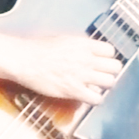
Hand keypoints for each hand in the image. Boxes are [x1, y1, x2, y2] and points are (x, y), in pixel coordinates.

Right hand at [7, 36, 121, 103]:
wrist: (24, 60)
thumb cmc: (39, 49)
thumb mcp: (64, 39)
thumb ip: (81, 45)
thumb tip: (91, 50)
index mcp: (84, 44)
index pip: (111, 51)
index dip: (107, 57)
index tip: (102, 61)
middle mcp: (86, 59)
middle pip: (115, 67)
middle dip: (110, 71)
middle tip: (102, 75)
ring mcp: (81, 75)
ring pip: (109, 82)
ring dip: (104, 85)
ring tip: (96, 86)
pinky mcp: (73, 90)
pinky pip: (96, 98)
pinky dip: (95, 99)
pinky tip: (89, 96)